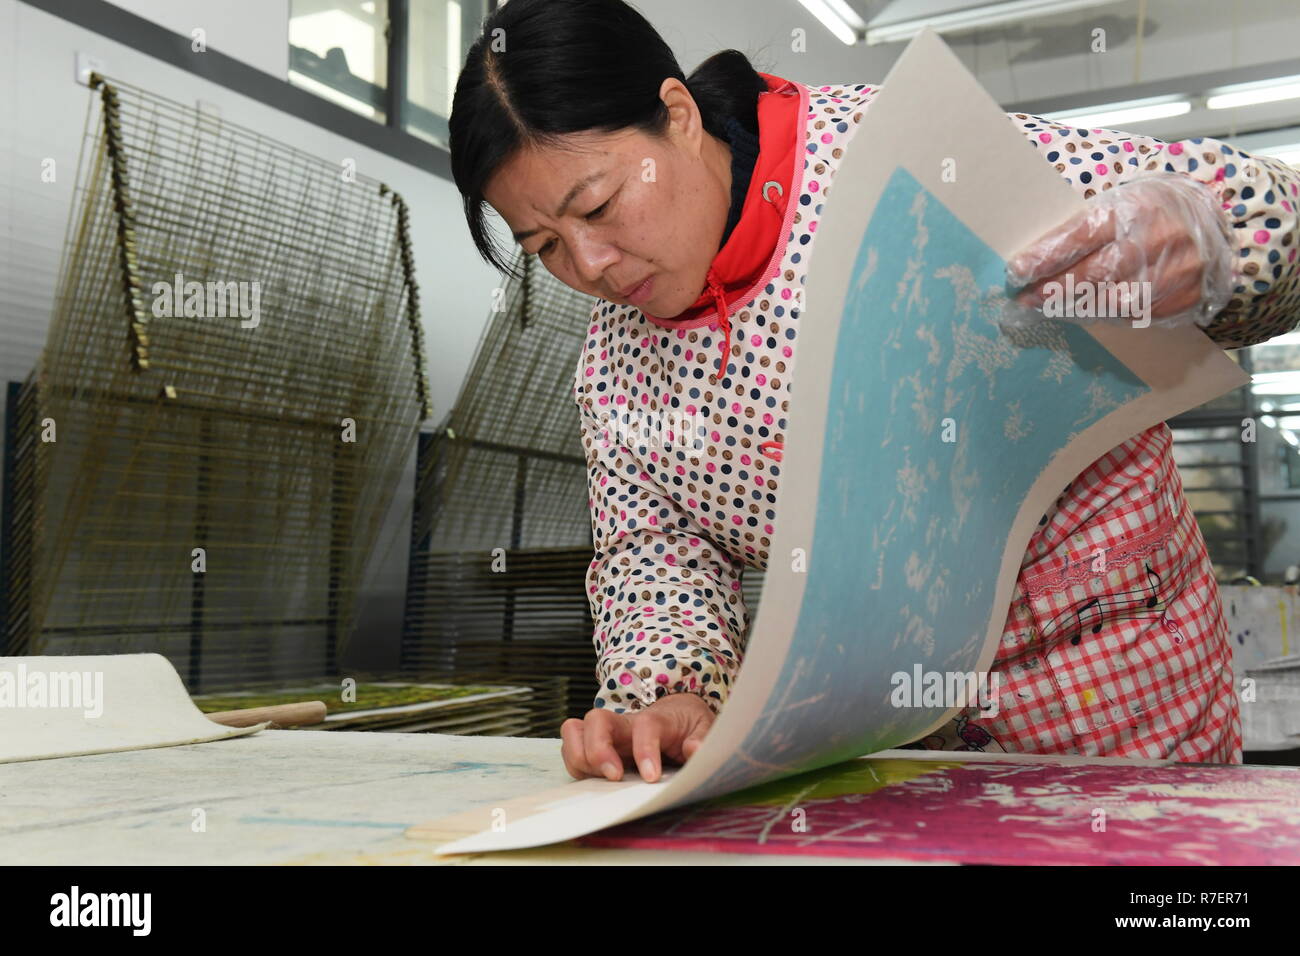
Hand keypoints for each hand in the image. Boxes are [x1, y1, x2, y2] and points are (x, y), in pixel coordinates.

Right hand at [559, 691, 715, 782]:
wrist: (677, 714)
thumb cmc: (688, 724)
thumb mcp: (705, 728)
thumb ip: (702, 739)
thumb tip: (695, 750)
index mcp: (657, 718)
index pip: (645, 725)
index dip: (645, 749)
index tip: (651, 777)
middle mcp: (625, 723)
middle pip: (597, 720)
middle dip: (598, 750)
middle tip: (614, 777)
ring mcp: (607, 733)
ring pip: (576, 731)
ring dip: (580, 757)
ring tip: (600, 781)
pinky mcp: (596, 746)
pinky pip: (572, 749)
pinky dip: (576, 765)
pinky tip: (594, 782)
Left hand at [1001, 172, 1236, 329]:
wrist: (1219, 226)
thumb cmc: (1155, 212)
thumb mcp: (1124, 201)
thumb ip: (1085, 225)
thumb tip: (1034, 255)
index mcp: (1134, 209)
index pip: (1080, 235)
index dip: (1045, 256)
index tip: (1016, 271)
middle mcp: (1153, 242)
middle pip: (1091, 275)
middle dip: (1051, 290)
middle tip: (1023, 298)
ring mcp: (1169, 275)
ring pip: (1108, 302)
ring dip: (1071, 307)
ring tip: (1046, 306)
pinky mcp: (1178, 302)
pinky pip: (1129, 316)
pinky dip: (1101, 314)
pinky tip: (1084, 309)